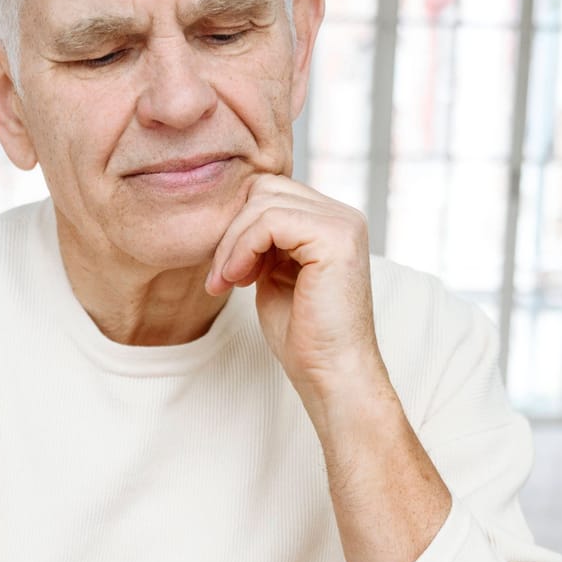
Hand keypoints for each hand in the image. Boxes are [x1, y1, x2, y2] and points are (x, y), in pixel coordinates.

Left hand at [205, 173, 386, 413]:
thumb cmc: (302, 336)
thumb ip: (262, 242)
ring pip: (262, 201)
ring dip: (232, 244)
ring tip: (226, 283)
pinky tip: (238, 280)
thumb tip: (232, 215)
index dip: (237, 226)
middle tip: (219, 278)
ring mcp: (343, 223)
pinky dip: (242, 248)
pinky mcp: (335, 238)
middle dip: (231, 231)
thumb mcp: (273, 275)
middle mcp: (342, 215)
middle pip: (264, 188)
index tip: (224, 272)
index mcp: (330, 222)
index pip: (269, 192)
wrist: (330, 373)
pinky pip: (270, 220)